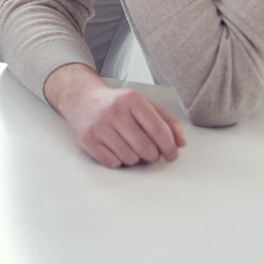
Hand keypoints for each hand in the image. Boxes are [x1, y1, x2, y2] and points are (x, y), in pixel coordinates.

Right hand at [45, 62, 186, 167]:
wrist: (81, 99)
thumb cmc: (116, 104)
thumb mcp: (143, 104)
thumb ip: (166, 121)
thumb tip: (181, 142)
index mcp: (132, 100)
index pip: (159, 130)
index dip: (170, 147)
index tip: (172, 155)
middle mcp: (114, 111)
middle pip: (146, 148)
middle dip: (153, 156)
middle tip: (150, 152)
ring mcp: (99, 126)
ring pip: (130, 158)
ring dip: (135, 158)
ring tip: (129, 147)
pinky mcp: (88, 140)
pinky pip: (113, 163)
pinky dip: (119, 161)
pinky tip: (115, 149)